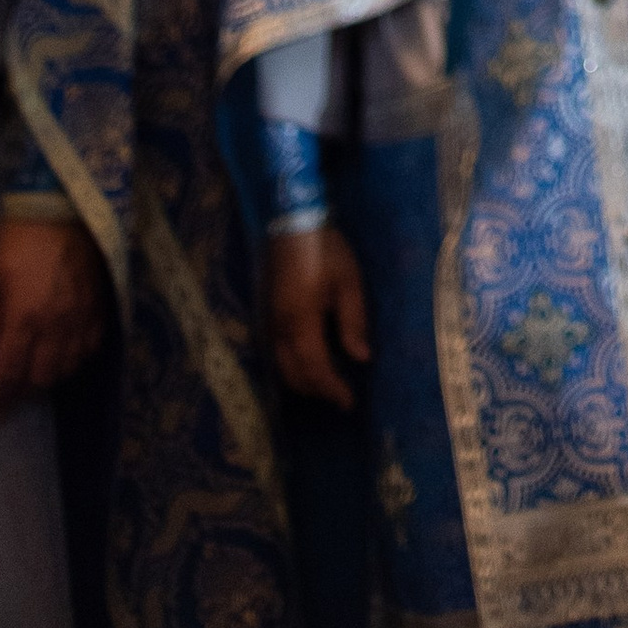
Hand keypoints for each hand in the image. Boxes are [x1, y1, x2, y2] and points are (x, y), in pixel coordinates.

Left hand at [0, 215, 111, 424]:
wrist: (61, 208)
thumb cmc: (16, 242)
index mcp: (24, 317)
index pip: (10, 373)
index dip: (0, 399)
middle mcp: (56, 324)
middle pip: (42, 378)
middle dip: (23, 389)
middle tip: (11, 385)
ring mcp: (82, 317)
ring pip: (69, 368)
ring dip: (49, 376)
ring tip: (35, 368)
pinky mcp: (100, 308)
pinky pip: (91, 349)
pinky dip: (75, 359)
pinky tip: (63, 352)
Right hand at [268, 223, 371, 408]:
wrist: (293, 224)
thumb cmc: (326, 251)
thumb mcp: (348, 282)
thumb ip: (353, 322)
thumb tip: (362, 358)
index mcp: (301, 321)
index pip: (315, 368)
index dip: (332, 389)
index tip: (349, 403)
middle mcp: (279, 328)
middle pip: (294, 373)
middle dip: (316, 390)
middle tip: (340, 397)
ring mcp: (269, 321)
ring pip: (280, 365)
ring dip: (301, 380)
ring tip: (325, 384)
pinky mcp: (266, 313)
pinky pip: (274, 352)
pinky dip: (289, 366)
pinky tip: (305, 363)